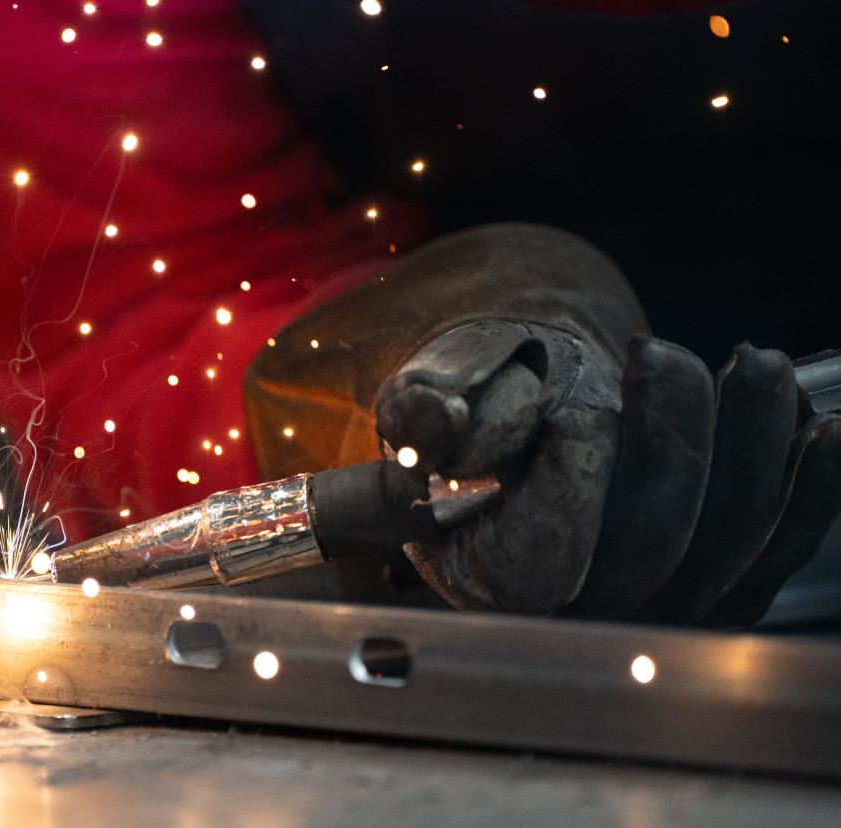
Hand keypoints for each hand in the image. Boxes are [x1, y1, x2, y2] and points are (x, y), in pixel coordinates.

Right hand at [375, 320, 840, 624]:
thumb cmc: (477, 405)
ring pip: (731, 549)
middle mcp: (580, 617)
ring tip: (757, 366)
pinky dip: (812, 491)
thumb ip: (424, 408)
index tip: (604, 387)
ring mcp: (658, 613)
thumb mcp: (429, 397)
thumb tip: (438, 422)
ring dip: (758, 449)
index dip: (586, 465)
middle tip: (663, 354)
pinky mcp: (718, 593)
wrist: (526, 417)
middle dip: (677, 441)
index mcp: (492, 583)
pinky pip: (779, 554)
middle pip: (656, 549)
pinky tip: (826, 430)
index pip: (557, 548)